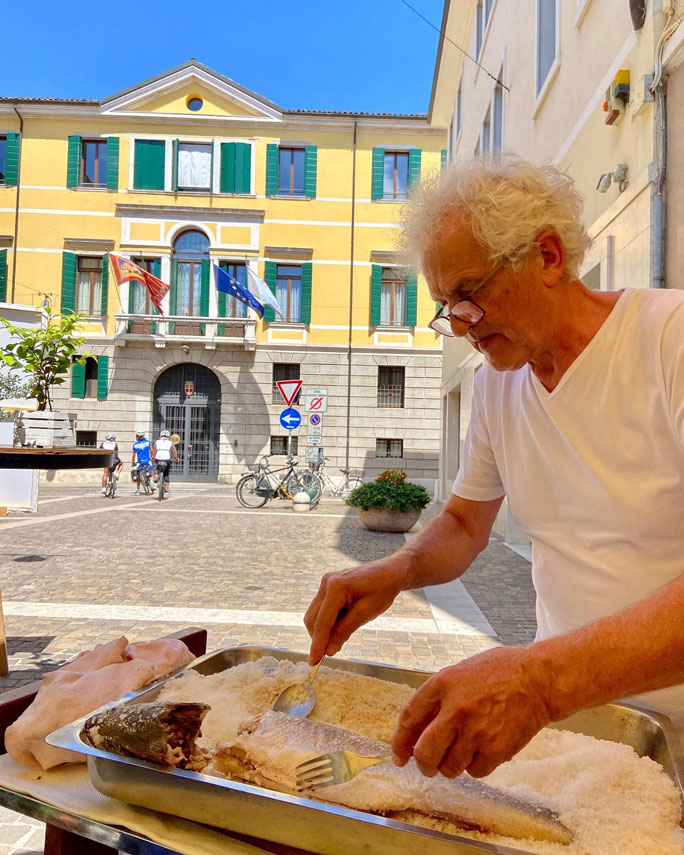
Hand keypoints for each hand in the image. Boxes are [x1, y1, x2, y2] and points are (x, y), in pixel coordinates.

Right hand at [304, 559, 411, 664]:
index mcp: (335, 587)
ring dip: (323, 630)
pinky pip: (322, 608)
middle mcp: (326, 583)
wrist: (390, 572)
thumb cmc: (382, 590)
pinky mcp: (329, 586)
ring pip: (315, 614)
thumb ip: (344, 632)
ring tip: (339, 639)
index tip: (313, 662)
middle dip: (318, 638)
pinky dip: (328, 622)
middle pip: (313, 619)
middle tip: (328, 654)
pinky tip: (341, 627)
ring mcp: (326, 583)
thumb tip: (328, 651)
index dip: (317, 644)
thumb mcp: (365, 614)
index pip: (322, 622)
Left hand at [391, 647, 550, 777]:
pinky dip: (474, 767)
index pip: (410, 717)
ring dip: (451, 766)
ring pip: (449, 767)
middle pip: (425, 753)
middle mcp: (456, 708)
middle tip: (427, 765)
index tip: (399, 756)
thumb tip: (417, 731)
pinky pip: (474, 772)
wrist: (537, 679)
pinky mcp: (496, 749)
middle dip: (423, 764)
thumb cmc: (499, 672)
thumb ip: (438, 698)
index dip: (400, 742)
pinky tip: (482, 751)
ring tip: (462, 752)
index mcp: (443, 683)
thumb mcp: (460, 673)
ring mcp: (476, 731)